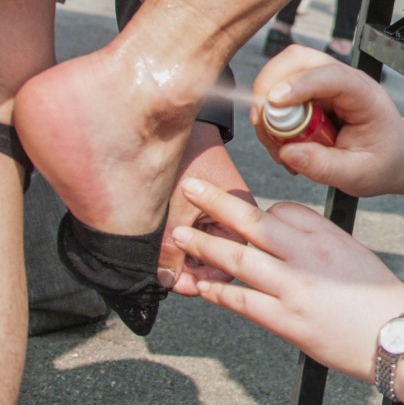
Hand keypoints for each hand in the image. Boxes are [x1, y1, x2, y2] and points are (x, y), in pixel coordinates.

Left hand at [164, 121, 253, 295]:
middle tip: (167, 277)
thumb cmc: (182, 158)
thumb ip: (170, 250)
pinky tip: (164, 245)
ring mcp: (220, 208)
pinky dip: (181, 240)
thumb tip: (168, 282)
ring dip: (183, 255)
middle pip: (218, 256)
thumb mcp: (173, 211)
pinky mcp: (205, 202)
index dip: (203, 277)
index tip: (180, 284)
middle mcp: (236, 212)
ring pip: (205, 245)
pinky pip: (197, 230)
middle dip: (191, 269)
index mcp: (241, 213)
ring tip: (162, 262)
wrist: (168, 120)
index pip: (230, 260)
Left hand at [172, 178, 403, 380]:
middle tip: (190, 189)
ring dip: (205, 246)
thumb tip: (282, 240)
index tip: (248, 219)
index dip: (261, 214)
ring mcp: (294, 287)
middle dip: (216, 204)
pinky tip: (201, 286)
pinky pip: (241, 300)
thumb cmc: (378, 298)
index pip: (282, 209)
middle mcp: (307, 255)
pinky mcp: (287, 321)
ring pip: (238, 258)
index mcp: (326, 234)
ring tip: (181, 236)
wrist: (398, 338)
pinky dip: (217, 291)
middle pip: (252, 221)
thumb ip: (317, 242)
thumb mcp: (353, 253)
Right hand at [251, 45, 403, 196]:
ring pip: (282, 74)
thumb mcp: (359, 174)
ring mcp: (324, 84)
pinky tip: (282, 144)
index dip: (300, 84)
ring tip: (277, 145)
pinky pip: (279, 93)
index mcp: (364, 96)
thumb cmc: (383, 161)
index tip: (274, 102)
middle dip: (270, 86)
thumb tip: (287, 152)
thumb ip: (325, 166)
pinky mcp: (310, 94)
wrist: (393, 157)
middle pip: (298, 60)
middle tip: (261, 124)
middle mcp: (343, 81)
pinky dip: (270, 117)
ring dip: (267, 106)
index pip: (332, 76)